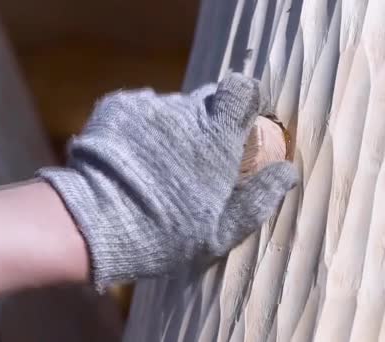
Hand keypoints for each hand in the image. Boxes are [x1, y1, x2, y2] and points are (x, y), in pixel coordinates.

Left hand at [37, 73, 297, 290]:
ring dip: (171, 129)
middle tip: (193, 161)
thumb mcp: (222, 230)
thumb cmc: (166, 233)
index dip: (244, 102)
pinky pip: (139, 110)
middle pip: (205, 102)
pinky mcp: (117, 106)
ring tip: (154, 166)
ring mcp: (149, 106)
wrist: (96, 224)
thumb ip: (260, 198)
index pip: (241, 90)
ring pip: (171, 109)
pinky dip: (140, 128)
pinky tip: (129, 157)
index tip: (239, 123)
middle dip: (206, 124)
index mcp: (217, 135)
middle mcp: (185, 111)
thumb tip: (288, 172)